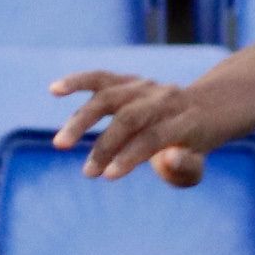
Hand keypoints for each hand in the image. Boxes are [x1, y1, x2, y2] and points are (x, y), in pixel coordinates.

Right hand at [49, 67, 239, 186]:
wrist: (200, 111)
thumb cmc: (191, 150)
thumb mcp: (195, 167)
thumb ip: (186, 168)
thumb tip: (167, 157)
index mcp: (184, 122)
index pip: (154, 137)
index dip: (130, 156)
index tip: (108, 176)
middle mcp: (164, 99)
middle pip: (129, 117)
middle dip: (105, 145)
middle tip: (88, 173)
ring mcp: (145, 87)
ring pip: (109, 97)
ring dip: (82, 120)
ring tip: (60, 144)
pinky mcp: (128, 81)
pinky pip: (100, 78)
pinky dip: (77, 82)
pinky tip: (53, 89)